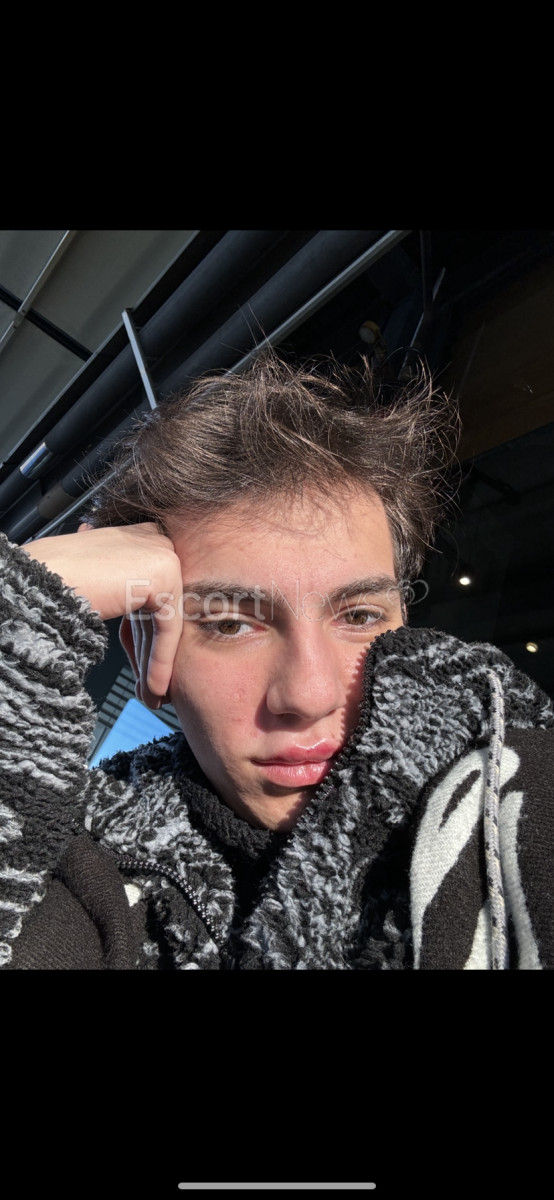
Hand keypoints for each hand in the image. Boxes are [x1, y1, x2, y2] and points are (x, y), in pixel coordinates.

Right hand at [22, 523, 182, 703]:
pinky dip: (159, 659)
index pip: (150, 597)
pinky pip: (167, 626)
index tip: (142, 672)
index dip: (142, 640)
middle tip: (148, 689)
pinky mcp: (165, 573)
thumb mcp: (102, 584)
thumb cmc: (53, 582)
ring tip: (150, 698)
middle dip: (150, 655)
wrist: (36, 581)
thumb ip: (122, 590)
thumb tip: (131, 603)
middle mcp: (154, 540)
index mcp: (139, 538)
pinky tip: (153, 686)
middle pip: (158, 611)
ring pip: (164, 622)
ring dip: (154, 664)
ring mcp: (162, 553)